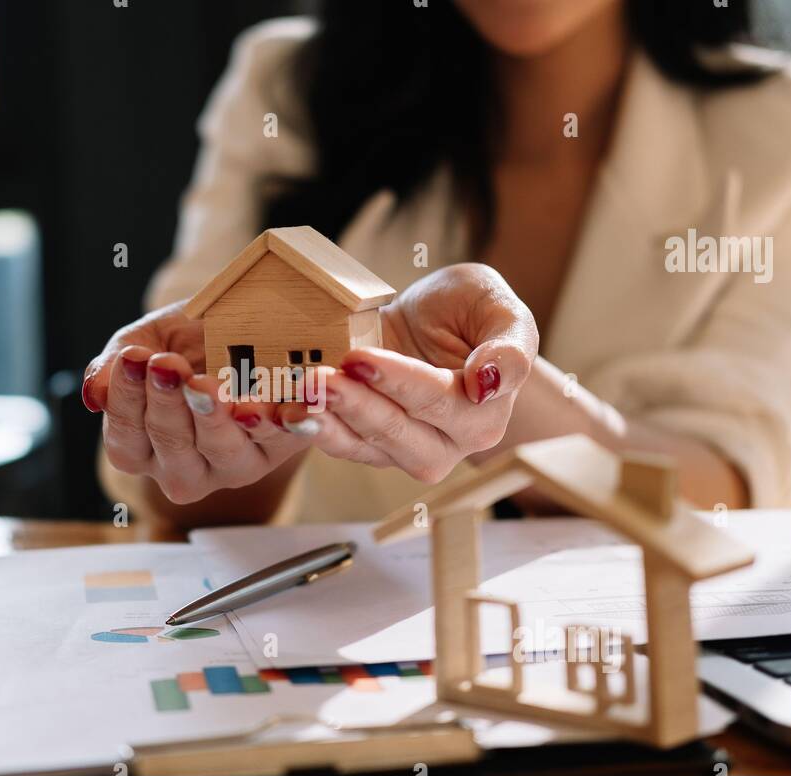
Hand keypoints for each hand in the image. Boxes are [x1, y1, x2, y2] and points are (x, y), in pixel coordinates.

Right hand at [82, 301, 308, 503]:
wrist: (250, 321)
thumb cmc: (189, 338)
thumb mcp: (148, 339)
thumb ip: (115, 364)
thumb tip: (94, 393)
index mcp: (144, 449)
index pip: (126, 441)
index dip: (127, 401)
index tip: (134, 358)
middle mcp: (186, 467)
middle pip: (171, 450)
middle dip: (166, 405)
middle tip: (167, 364)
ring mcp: (234, 463)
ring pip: (222, 452)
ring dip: (212, 418)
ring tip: (204, 383)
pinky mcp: (280, 447)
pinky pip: (280, 438)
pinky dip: (278, 422)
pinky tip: (269, 405)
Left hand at [275, 263, 537, 482]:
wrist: (438, 324)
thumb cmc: (472, 312)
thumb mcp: (500, 309)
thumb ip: (509, 346)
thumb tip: (488, 382)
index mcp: (483, 414)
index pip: (438, 401)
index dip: (398, 380)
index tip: (360, 357)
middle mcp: (448, 444)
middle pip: (397, 431)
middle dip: (354, 405)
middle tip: (316, 377)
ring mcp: (406, 451)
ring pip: (364, 444)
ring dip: (325, 422)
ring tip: (295, 394)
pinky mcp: (370, 446)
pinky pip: (340, 444)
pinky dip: (309, 427)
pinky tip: (281, 409)